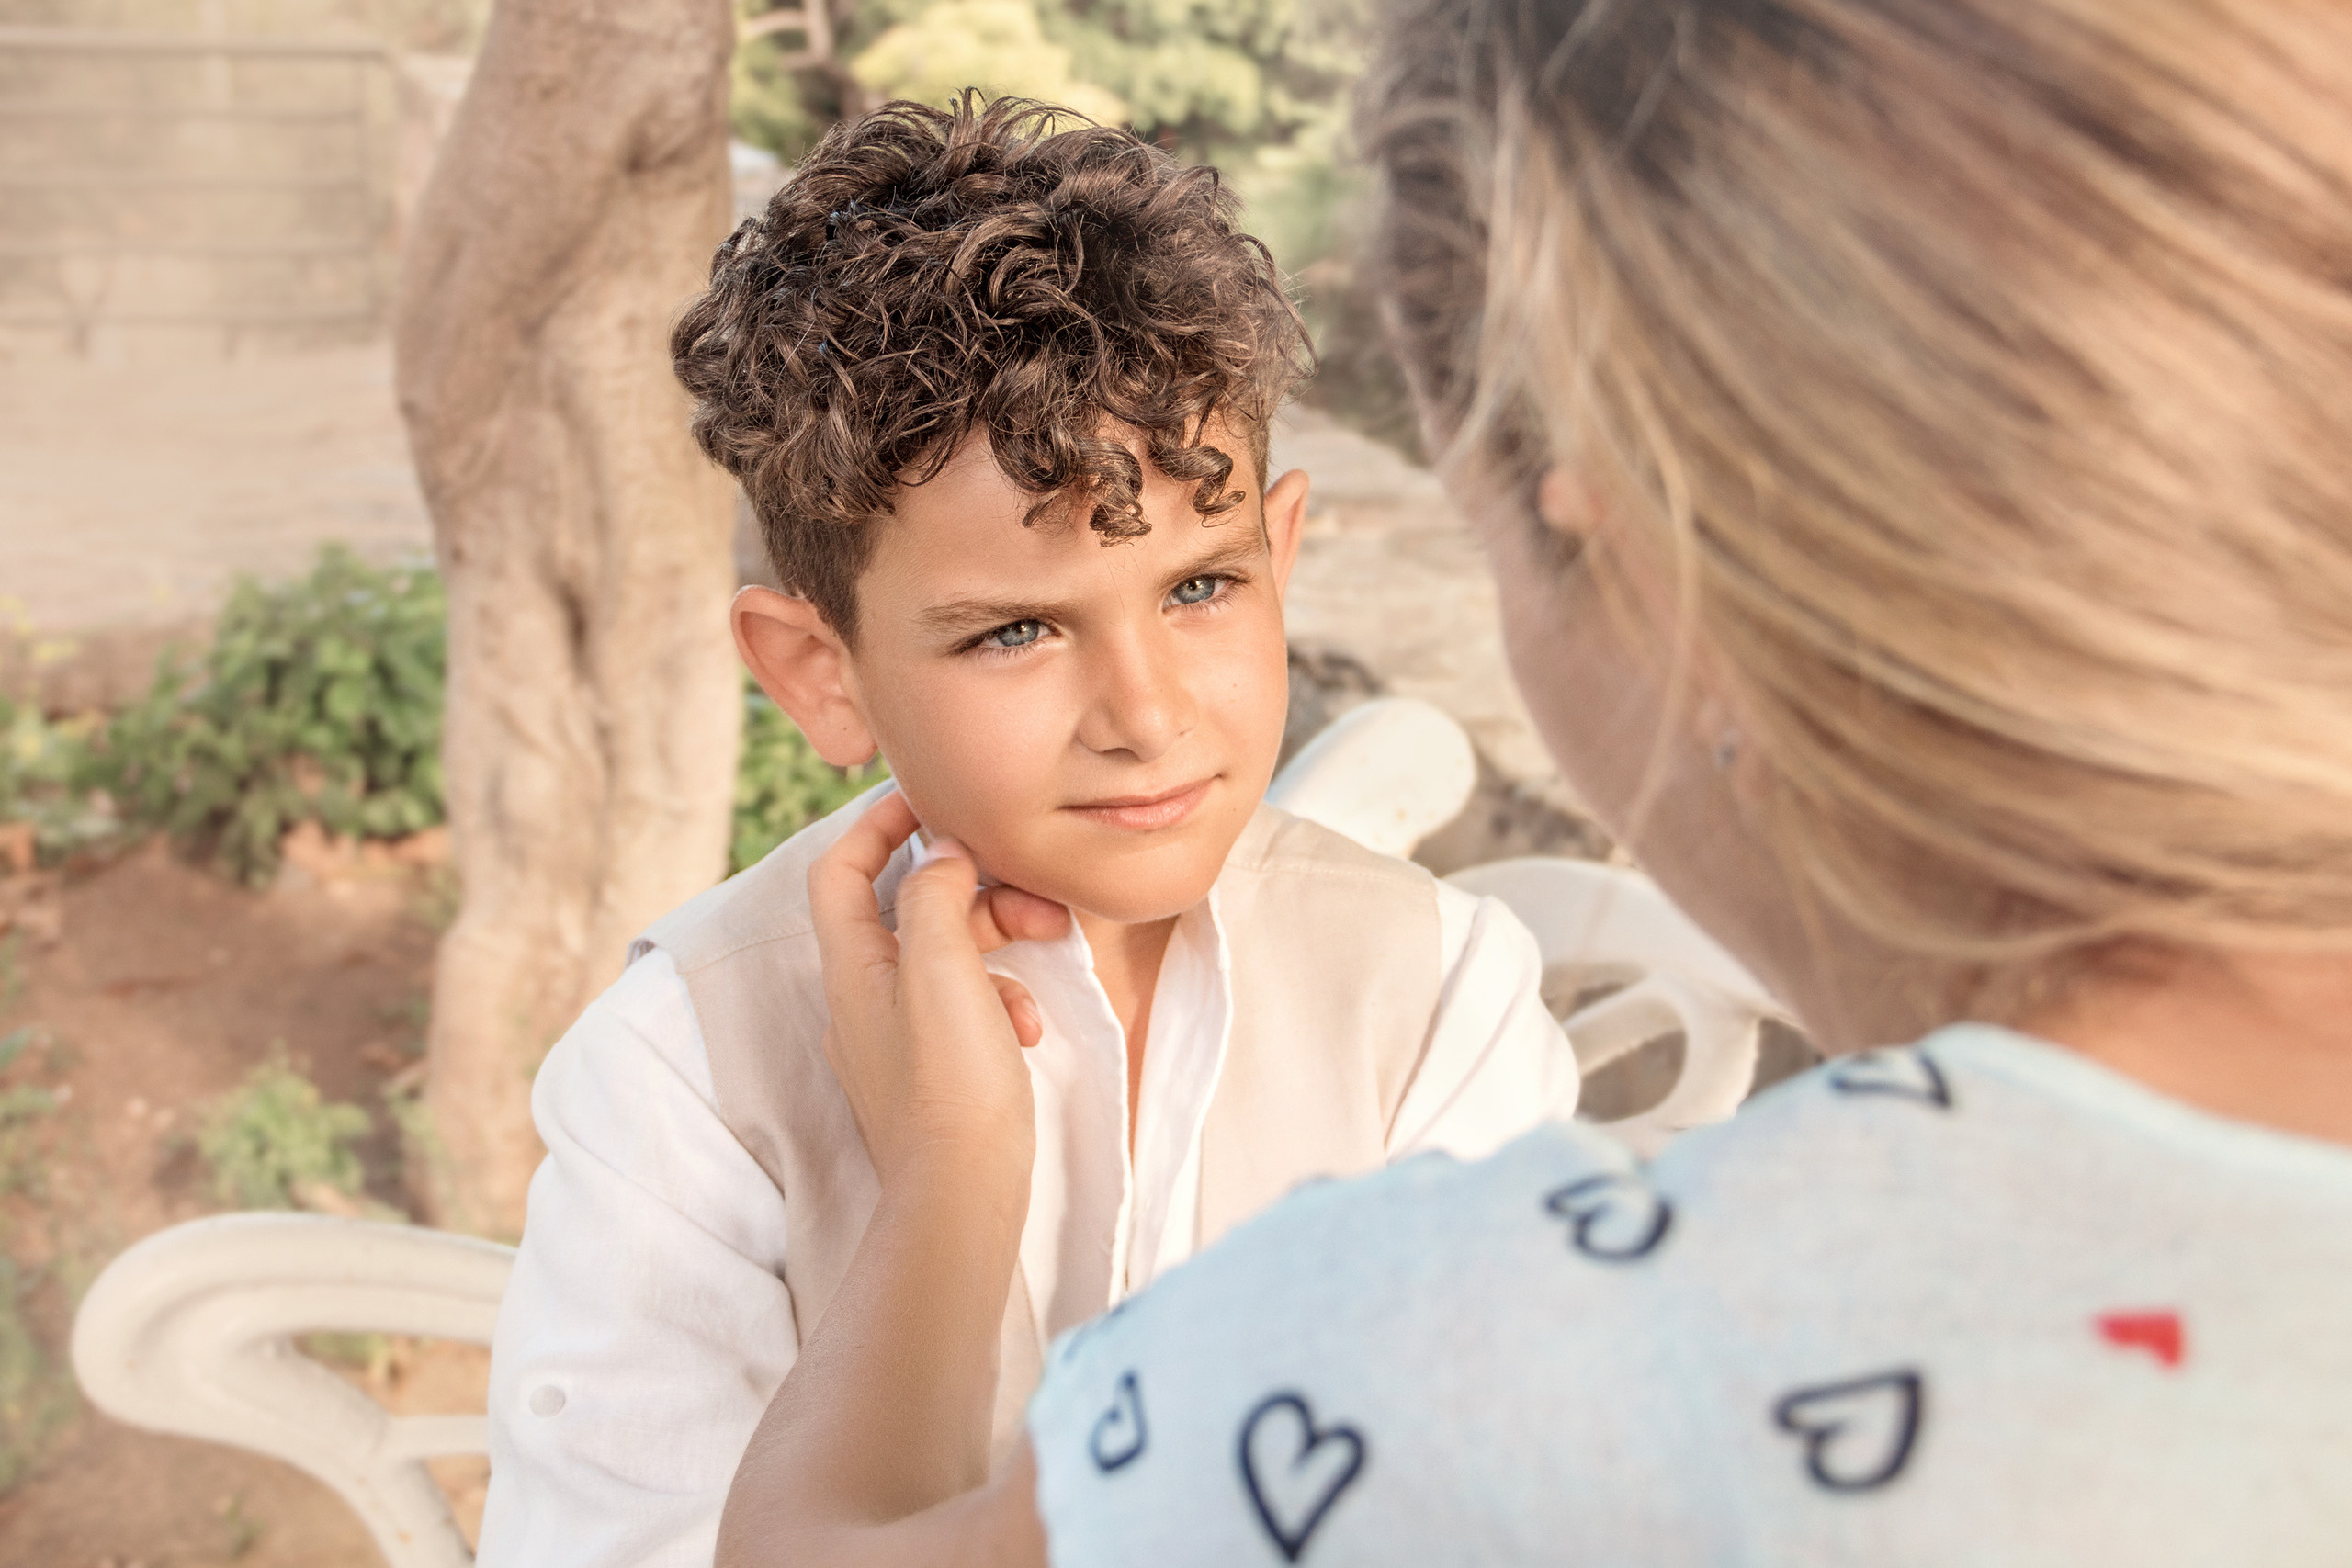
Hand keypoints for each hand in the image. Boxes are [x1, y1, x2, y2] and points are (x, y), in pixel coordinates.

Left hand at [808, 790, 1069, 1188]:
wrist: (960, 1197)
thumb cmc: (950, 1084)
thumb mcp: (942, 968)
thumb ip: (933, 896)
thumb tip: (938, 853)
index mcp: (850, 966)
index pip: (838, 868)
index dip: (877, 824)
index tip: (932, 799)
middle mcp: (863, 996)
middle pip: (907, 907)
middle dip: (974, 889)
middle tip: (1032, 893)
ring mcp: (896, 1036)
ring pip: (946, 954)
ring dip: (1000, 940)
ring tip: (1048, 949)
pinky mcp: (932, 1070)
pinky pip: (966, 1006)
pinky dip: (1001, 999)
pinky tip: (1030, 1026)